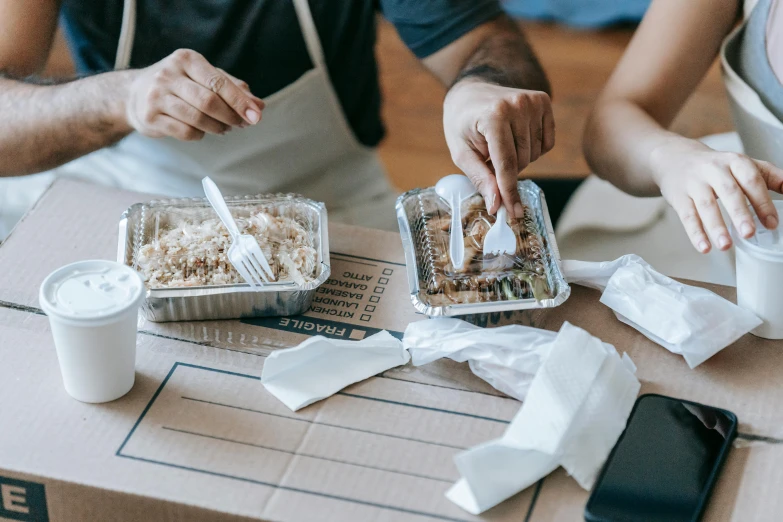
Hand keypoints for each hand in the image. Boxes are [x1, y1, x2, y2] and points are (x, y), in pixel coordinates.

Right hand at [124, 49, 264, 140]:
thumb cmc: (180, 85)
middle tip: (241, 124)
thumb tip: (259, 106)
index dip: (240, 101)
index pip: (218, 82)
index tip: (257, 116)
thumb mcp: (204, 78)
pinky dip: (200, 135)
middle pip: (208, 101)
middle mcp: (168, 74)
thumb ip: (232, 88)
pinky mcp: (150, 117)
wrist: (134, 95)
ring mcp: (156, 96)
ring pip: (198, 118)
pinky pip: (185, 132)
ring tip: (224, 128)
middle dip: (231, 116)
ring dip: (218, 127)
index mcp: (186, 59)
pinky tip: (202, 130)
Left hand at [443, 79, 554, 215]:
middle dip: (506, 170)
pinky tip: (515, 137)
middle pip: (522, 161)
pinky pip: (547, 143)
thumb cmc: (462, 124)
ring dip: (518, 159)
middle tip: (489, 157)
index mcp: (493, 116)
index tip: (513, 213)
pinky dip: (532, 148)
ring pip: (535, 154)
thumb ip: (480, 178)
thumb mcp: (462, 153)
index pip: (506, 164)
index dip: (509, 192)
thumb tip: (496, 205)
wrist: (471, 92)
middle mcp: (517, 105)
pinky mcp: (544, 101)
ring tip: (499, 144)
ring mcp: (533, 101)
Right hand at [651, 139, 782, 252]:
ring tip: (726, 245)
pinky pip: (687, 216)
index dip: (762, 201)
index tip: (771, 222)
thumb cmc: (714, 167)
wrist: (674, 158)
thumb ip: (768, 176)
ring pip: (705, 206)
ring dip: (716, 227)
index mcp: (734, 162)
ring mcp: (694, 184)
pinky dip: (695, 233)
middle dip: (740, 214)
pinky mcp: (678, 197)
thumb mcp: (741, 164)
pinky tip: (704, 247)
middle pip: (728, 192)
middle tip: (749, 233)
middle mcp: (713, 170)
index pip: (751, 180)